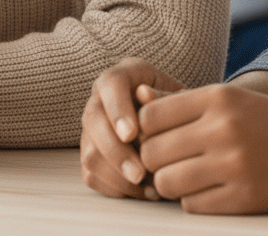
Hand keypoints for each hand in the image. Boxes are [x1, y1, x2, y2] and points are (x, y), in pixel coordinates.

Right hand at [81, 57, 185, 199]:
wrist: (170, 119)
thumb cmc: (177, 105)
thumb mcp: (177, 95)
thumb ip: (164, 96)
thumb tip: (145, 96)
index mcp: (121, 75)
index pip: (111, 84)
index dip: (117, 109)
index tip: (131, 135)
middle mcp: (99, 99)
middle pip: (94, 122)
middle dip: (116, 152)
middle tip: (140, 174)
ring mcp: (91, 128)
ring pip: (90, 153)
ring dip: (117, 176)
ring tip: (148, 188)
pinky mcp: (91, 154)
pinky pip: (92, 175)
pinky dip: (116, 188)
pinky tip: (142, 192)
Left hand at [136, 84, 267, 213]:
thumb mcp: (234, 101)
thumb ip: (185, 102)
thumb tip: (138, 98)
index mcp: (219, 96)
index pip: (149, 117)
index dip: (147, 132)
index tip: (160, 139)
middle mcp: (222, 127)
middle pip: (152, 153)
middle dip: (155, 163)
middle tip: (172, 163)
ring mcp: (233, 164)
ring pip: (167, 183)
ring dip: (172, 185)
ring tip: (192, 178)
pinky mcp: (244, 198)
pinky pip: (193, 206)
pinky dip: (196, 201)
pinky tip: (215, 190)